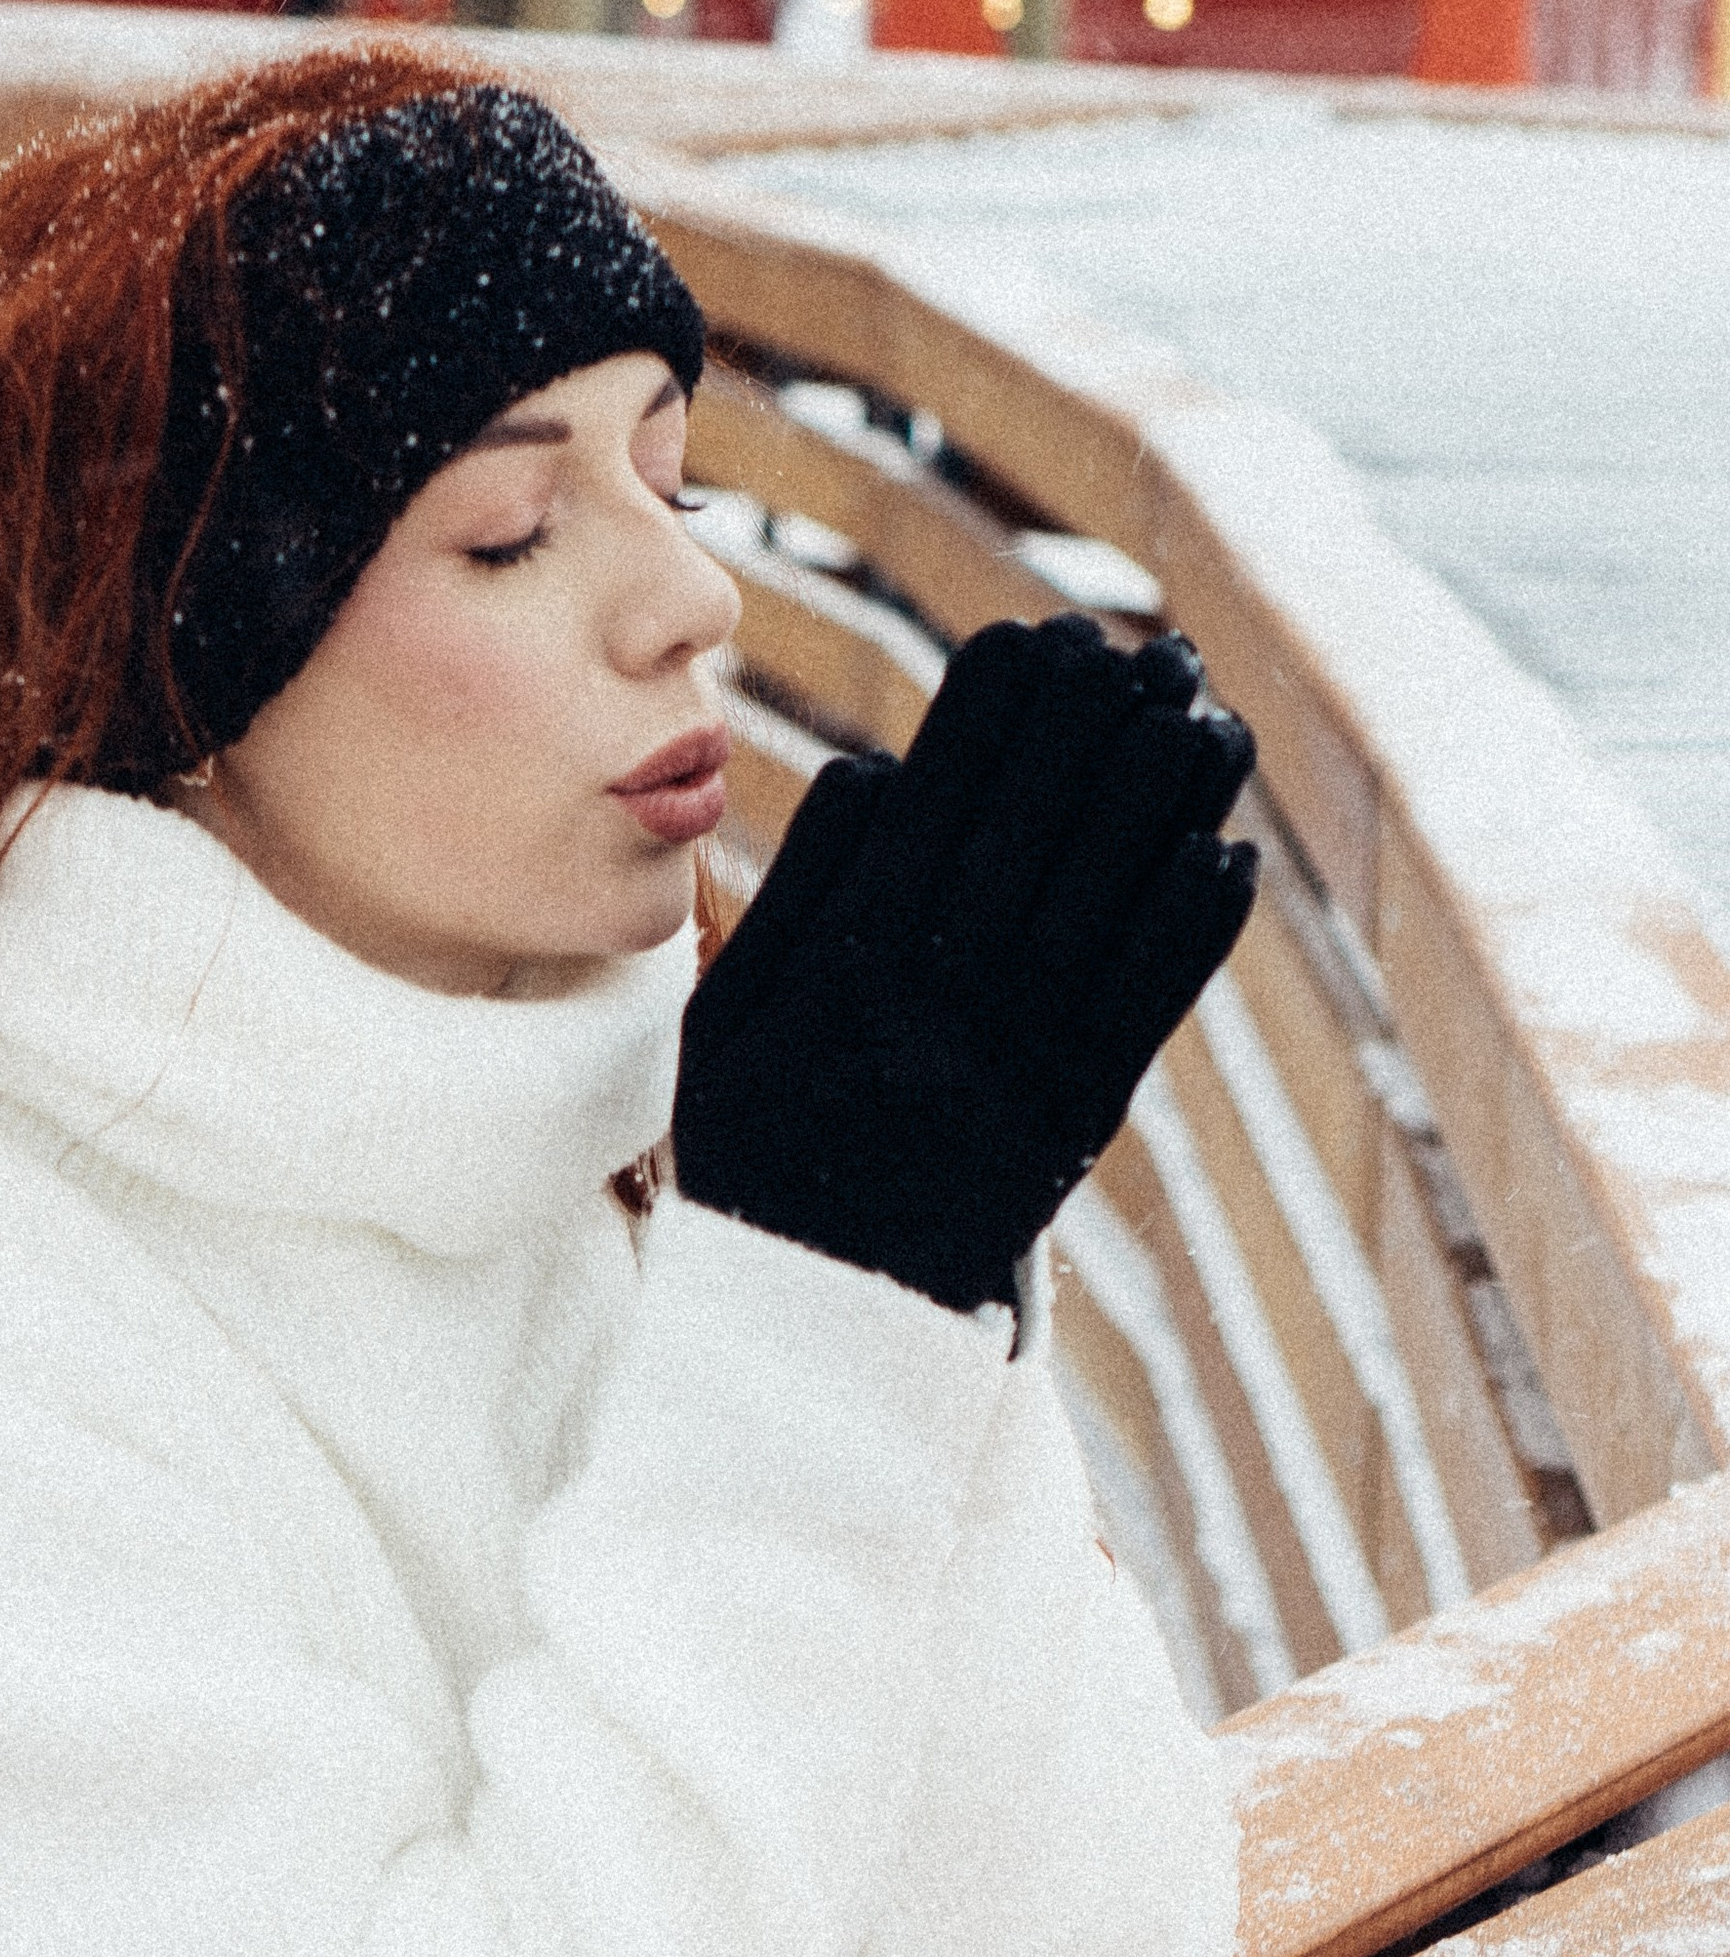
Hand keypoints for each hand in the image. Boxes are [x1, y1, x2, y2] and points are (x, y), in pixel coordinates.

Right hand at [673, 615, 1258, 1315]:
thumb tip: (881, 773)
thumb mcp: (728, 1017)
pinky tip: (1227, 856)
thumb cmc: (757, 1150)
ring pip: (1112, 903)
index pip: (940, 802)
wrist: (814, 1321)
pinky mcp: (1078, 1122)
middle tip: (1139, 645)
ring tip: (1206, 714)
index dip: (997, 713)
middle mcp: (945, 1005)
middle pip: (1039, 833)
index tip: (1035, 635)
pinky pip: (1149, 1009)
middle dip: (1094, 726)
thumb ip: (799, 893)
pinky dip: (1194, 931)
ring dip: (1167, 803)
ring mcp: (1021, 1063)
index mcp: (850, 967)